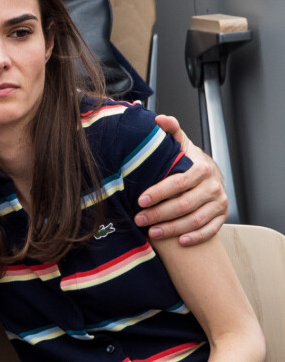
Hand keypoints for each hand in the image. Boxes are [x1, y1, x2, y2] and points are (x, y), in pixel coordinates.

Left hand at [134, 114, 227, 245]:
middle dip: (160, 213)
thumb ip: (169, 130)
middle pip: (184, 204)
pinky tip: (178, 242)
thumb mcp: (179, 143)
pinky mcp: (222, 216)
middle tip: (140, 218)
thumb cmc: (187, 160)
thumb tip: (158, 120)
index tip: (141, 200)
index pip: (178, 182)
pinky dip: (195, 237)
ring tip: (152, 232)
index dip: (159, 192)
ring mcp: (219, 203)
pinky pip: (210, 231)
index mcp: (201, 168)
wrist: (209, 173)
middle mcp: (212, 186)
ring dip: (172, 228)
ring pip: (195, 220)